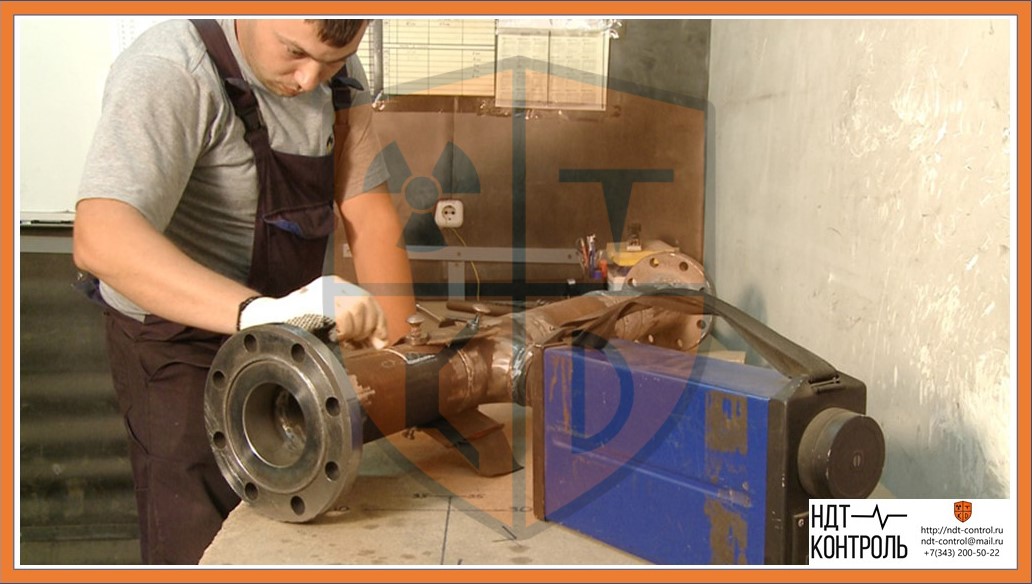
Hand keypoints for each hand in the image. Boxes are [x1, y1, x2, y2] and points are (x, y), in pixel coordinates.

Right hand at [238, 275, 387, 348]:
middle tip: (361, 344)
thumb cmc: (295, 324)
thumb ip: (350, 323)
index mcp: (335, 285)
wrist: (265, 321)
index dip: (378, 322)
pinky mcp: (317, 303)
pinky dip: (344, 332)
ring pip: (357, 311)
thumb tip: (377, 340)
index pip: (367, 299)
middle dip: (369, 328)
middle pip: (365, 304)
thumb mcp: (325, 317)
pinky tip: (335, 338)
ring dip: (356, 332)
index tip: (380, 340)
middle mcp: (331, 285)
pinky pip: (343, 320)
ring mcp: (324, 291)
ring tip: (343, 341)